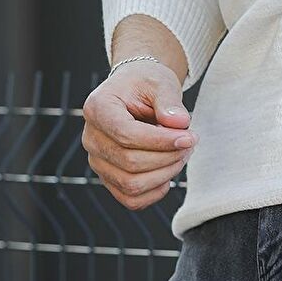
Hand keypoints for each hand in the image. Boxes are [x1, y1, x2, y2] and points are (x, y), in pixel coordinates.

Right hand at [80, 63, 199, 209]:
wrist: (135, 90)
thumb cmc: (146, 84)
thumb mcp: (160, 82)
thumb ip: (169, 101)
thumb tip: (180, 124)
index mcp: (98, 108)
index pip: (126, 134)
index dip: (160, 141)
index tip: (188, 137)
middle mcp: (90, 137)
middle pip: (129, 162)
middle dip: (167, 156)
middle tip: (190, 142)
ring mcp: (97, 160)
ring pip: (130, 184)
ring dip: (164, 174)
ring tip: (182, 154)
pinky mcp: (108, 177)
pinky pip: (129, 198)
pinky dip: (154, 192)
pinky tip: (169, 172)